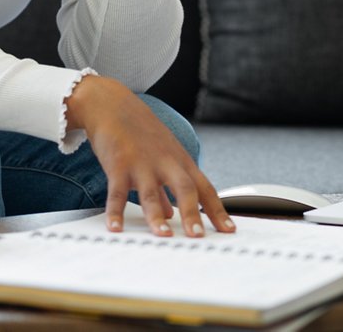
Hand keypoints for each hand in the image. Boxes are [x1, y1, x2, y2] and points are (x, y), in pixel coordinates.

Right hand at [65, 75, 235, 237]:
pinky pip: (117, 192)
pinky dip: (115, 211)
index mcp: (180, 161)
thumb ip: (167, 187)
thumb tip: (170, 213)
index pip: (205, 188)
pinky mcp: (118, 164)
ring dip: (156, 216)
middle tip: (198, 237)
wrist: (113, 104)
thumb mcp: (163, 155)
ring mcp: (142, 163)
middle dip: (193, 214)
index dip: (218, 210)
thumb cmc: (140, 132)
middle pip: (185, 189)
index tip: (229, 231)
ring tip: (162, 235)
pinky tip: (116, 228)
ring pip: (152, 193)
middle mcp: (165, 162)